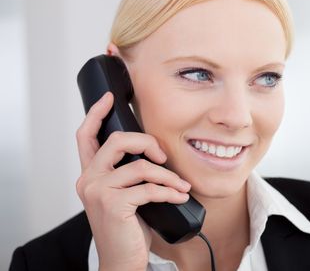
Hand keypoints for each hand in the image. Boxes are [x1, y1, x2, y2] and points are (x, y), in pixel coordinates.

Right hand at [75, 91, 190, 270]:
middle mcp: (89, 180)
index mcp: (90, 174)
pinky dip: (170, 191)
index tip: (109, 97)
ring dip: (168, 176)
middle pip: (116, 141)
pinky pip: (150, 188)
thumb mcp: (124, 194)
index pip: (85, 136)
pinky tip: (180, 197)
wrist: (122, 259)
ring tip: (181, 186)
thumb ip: (128, 172)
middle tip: (163, 156)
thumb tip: (154, 151)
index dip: (96, 113)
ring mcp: (98, 192)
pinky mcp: (113, 205)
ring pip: (140, 167)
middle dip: (146, 142)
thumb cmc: (127, 226)